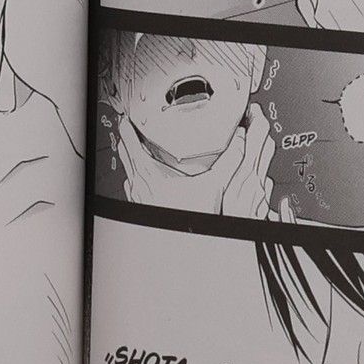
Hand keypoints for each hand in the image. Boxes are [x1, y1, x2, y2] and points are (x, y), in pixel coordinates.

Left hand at [117, 102, 276, 218]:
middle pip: (124, 152)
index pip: (130, 141)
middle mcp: (139, 183)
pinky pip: (132, 187)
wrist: (178, 247)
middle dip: (126, 139)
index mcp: (150, 172)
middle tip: (129, 128)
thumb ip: (228, 162)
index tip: (128, 117)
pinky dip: (134, 179)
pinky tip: (141, 180)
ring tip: (132, 149)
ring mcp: (137, 196)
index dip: (127, 127)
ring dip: (129, 158)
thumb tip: (239, 142)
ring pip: (126, 170)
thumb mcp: (212, 185)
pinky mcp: (139, 207)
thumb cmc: (188, 217)